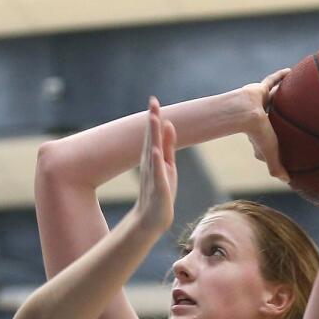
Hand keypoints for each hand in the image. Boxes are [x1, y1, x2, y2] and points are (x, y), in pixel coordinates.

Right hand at [132, 97, 177, 232]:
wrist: (152, 219)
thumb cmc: (160, 191)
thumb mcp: (168, 164)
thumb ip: (168, 145)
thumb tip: (169, 123)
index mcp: (153, 157)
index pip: (153, 134)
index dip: (154, 117)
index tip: (154, 99)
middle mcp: (150, 163)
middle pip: (150, 138)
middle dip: (152, 120)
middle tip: (153, 101)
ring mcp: (153, 175)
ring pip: (152, 152)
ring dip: (152, 136)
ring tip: (153, 118)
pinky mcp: (158, 188)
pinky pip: (157, 173)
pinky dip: (156, 162)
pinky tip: (156, 151)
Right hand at [233, 68, 290, 182]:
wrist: (244, 113)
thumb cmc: (257, 135)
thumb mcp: (271, 154)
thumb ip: (277, 168)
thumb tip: (288, 182)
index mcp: (263, 132)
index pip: (271, 138)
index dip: (277, 141)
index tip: (289, 142)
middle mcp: (261, 117)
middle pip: (275, 116)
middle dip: (282, 116)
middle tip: (295, 115)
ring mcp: (261, 103)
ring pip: (275, 97)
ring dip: (283, 94)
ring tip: (298, 90)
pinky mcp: (260, 90)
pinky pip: (272, 81)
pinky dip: (280, 76)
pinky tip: (291, 71)